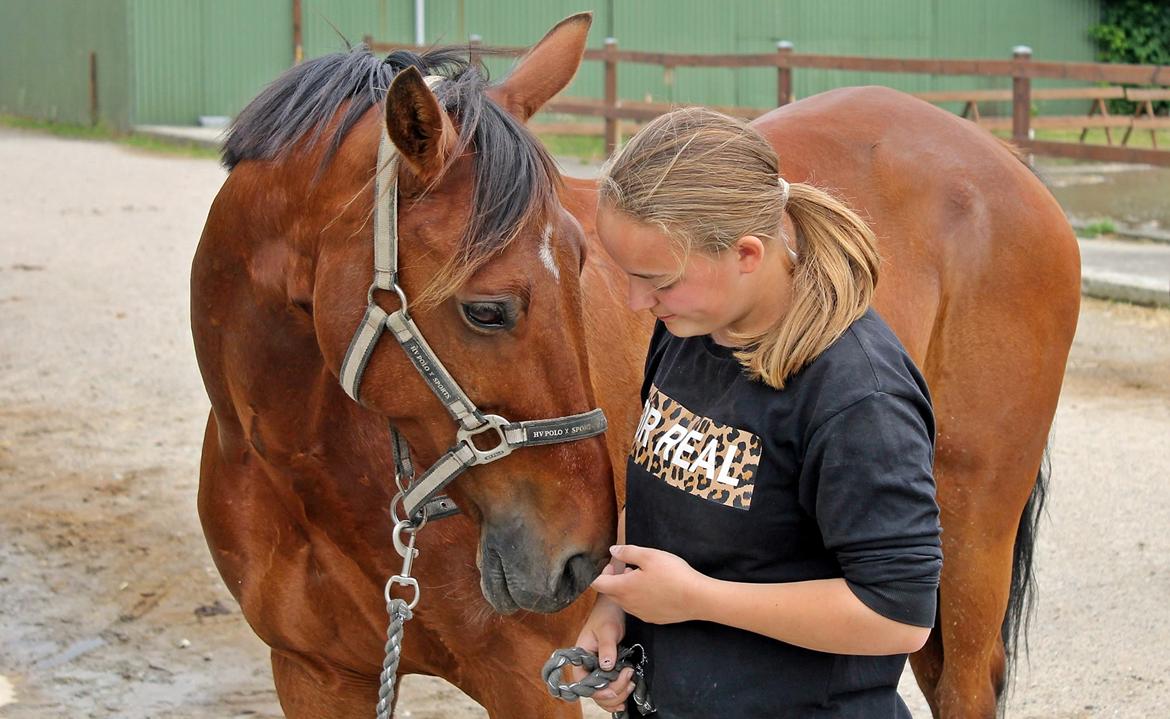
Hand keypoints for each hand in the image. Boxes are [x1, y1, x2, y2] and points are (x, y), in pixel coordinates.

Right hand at [570, 562, 634, 713]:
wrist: (614, 607)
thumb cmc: (606, 614)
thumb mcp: (607, 630)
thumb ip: (607, 647)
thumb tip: (606, 666)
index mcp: (580, 658)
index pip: (584, 683)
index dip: (599, 691)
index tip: (615, 687)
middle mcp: (587, 667)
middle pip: (595, 693)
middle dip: (613, 693)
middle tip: (629, 680)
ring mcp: (597, 670)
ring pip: (603, 695)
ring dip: (618, 695)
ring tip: (631, 683)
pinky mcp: (608, 670)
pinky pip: (610, 688)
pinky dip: (619, 693)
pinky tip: (627, 689)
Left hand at [591, 545, 708, 624]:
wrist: (697, 598)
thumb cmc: (673, 575)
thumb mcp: (649, 556)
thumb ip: (627, 552)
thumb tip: (612, 551)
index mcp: (623, 588)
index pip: (597, 584)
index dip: (599, 573)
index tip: (612, 564)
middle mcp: (628, 604)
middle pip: (609, 594)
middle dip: (612, 580)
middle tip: (625, 567)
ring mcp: (641, 613)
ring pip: (624, 602)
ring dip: (625, 589)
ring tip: (639, 576)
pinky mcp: (653, 618)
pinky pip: (637, 608)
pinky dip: (637, 598)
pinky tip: (652, 588)